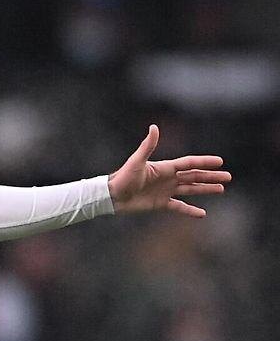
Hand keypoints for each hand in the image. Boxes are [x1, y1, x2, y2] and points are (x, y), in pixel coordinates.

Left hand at [107, 124, 230, 216]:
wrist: (112, 196)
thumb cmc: (123, 177)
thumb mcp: (137, 161)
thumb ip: (148, 145)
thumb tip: (154, 127)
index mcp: (165, 167)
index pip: (189, 163)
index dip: (204, 162)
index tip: (220, 161)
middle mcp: (168, 178)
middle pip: (194, 176)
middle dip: (211, 176)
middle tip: (228, 177)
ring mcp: (165, 191)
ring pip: (190, 189)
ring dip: (205, 189)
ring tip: (221, 189)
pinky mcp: (160, 203)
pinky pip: (179, 207)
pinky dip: (190, 210)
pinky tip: (202, 213)